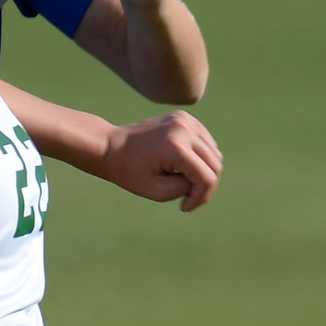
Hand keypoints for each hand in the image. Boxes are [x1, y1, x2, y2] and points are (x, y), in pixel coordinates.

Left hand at [99, 111, 223, 211]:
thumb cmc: (129, 172)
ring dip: (204, 171)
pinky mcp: (185, 118)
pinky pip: (206, 142)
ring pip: (214, 153)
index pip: (207, 177)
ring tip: (182, 182)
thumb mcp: (157, 191)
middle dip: (205, 186)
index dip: (201, 198)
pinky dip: (200, 157)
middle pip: (215, 164)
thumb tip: (206, 180)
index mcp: (176, 147)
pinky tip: (182, 167)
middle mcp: (184, 129)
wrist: (111, 146)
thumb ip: (185, 189)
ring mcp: (186, 120)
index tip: (184, 208)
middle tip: (187, 199)